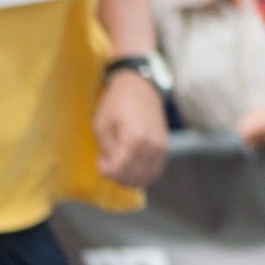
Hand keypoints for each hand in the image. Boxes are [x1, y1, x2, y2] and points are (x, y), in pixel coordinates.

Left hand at [96, 67, 169, 188]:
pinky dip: (141, 174)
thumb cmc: (116, 103)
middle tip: (107, 164)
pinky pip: (154, 171)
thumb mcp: (102, 126)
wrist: (140, 87)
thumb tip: (110, 169)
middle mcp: (152, 146)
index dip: (106, 170)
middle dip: (116, 175)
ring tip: (118, 164)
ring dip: (128, 177)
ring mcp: (161, 148)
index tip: (100, 160)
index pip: (119, 169)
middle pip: (132, 176)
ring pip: (145, 177)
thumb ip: (107, 151)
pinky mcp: (165, 148)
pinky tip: (130, 167)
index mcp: (136, 139)